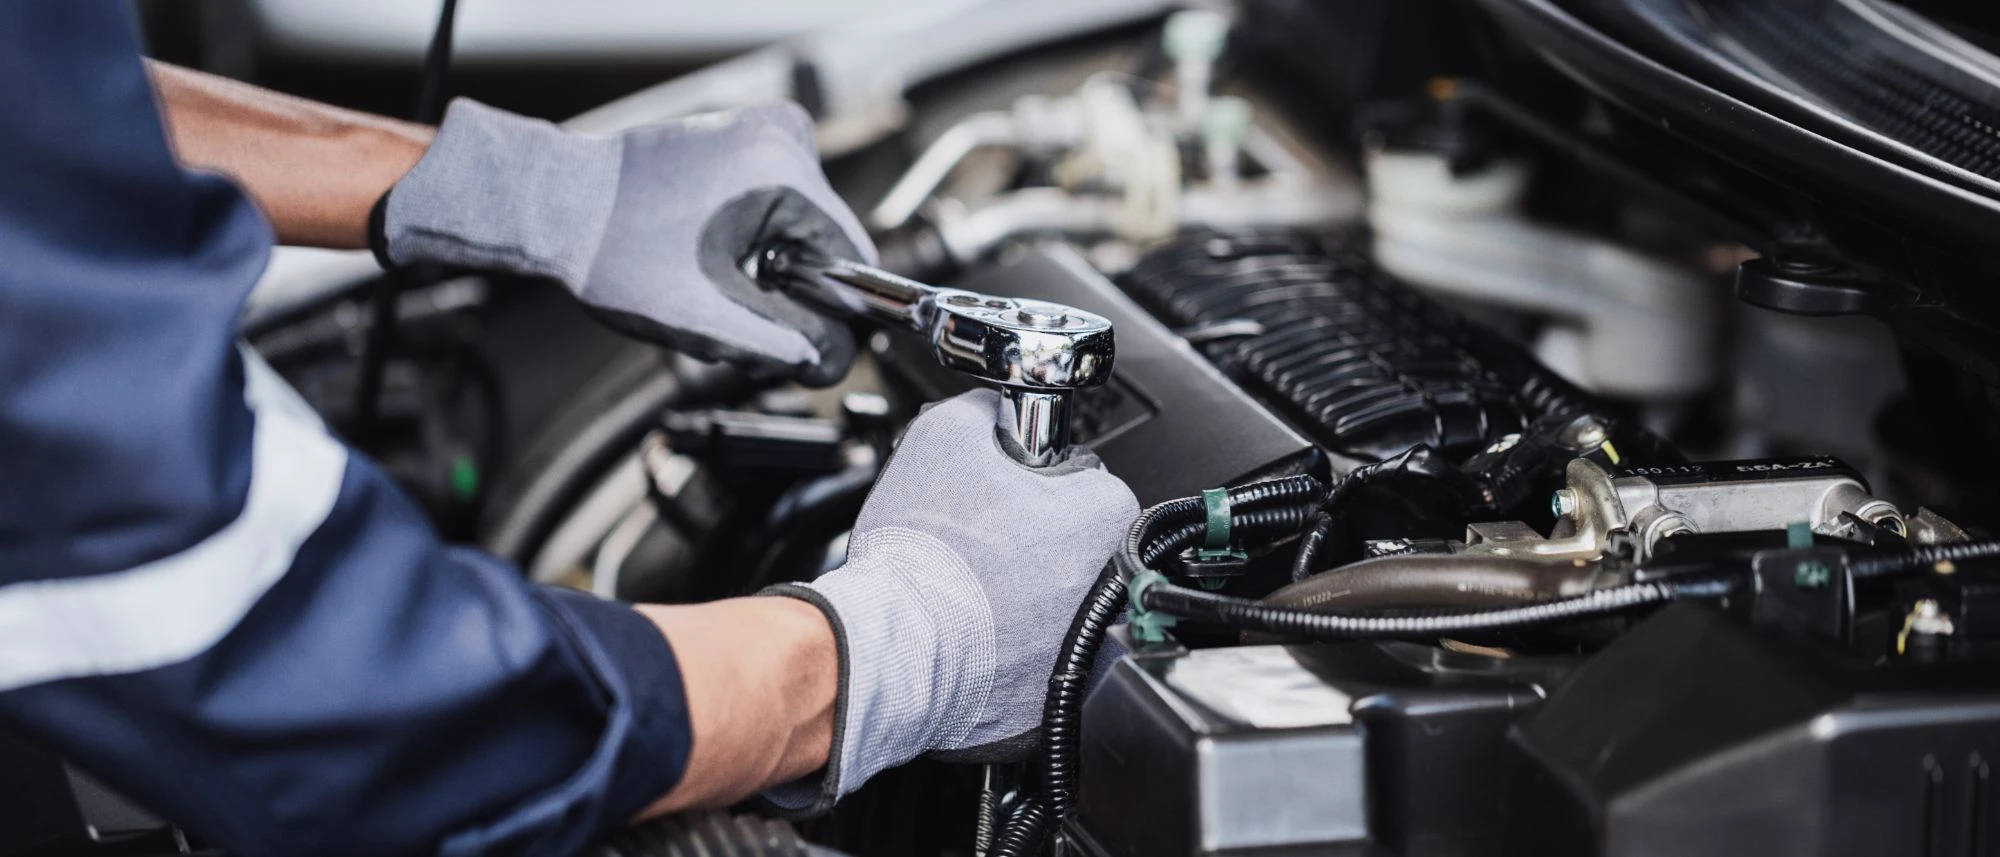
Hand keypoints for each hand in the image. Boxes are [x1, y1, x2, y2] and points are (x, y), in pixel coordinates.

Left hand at [377, 99, 872, 385]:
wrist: (555, 206)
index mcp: (783, 172)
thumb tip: (836, 361)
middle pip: (827, 243)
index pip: (854, 258)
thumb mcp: (709, 318)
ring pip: (803, 228)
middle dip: (793, 289)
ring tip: (713, 279)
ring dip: (772, 268)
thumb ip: (786, 344)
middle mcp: (781, 135)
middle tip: (732, 309)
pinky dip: (755, 240)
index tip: (798, 338)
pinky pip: (778, 204)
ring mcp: (762, 129)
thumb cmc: (614, 253)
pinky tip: (708, 252)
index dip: (835, 311)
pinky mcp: (743, 136)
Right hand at [763, 390, 1139, 813]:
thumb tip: (994, 409)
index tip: (1005, 489)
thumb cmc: (923, 552)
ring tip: (972, 581)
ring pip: (1057, 596)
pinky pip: (1037, 649)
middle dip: (1033, 533)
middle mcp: (1111, 582)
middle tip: (982, 536)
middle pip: (1075, 540)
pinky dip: (1010, 639)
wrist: (895, 644)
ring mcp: (1087, 642)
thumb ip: (984, 408)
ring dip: (1023, 586)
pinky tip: (972, 623)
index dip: (1035, 477)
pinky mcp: (1053, 688)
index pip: (1085, 477)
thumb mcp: (944, 433)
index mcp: (1102, 514)